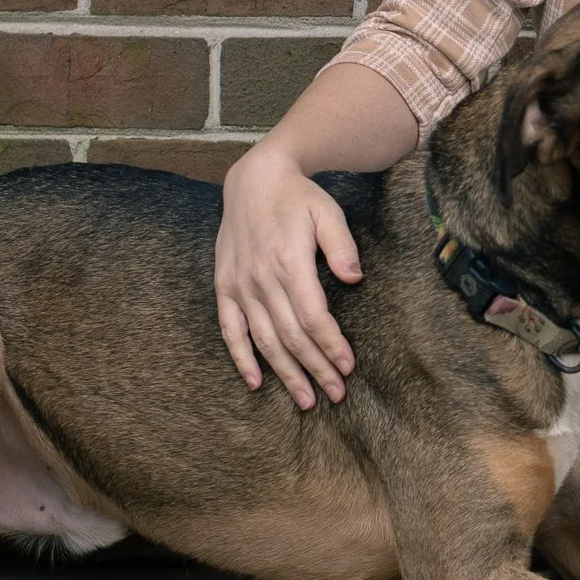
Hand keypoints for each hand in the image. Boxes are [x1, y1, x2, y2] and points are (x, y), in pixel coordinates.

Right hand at [214, 146, 362, 408]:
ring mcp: (239, 286)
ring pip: (263, 340)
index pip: (313, 317)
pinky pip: (230, 330)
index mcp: (289, 263)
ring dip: (284, 373)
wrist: (254, 180)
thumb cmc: (298, 198)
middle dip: (315, 369)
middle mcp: (261, 280)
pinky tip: (256, 381)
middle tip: (335, 394)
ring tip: (304, 399)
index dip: (330, 346)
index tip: (348, 368)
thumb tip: (354, 278)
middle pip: (291, 336)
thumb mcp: (327, 212)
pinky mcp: (224, 287)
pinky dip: (241, 358)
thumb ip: (341, 245)